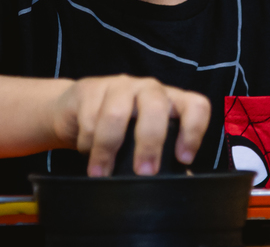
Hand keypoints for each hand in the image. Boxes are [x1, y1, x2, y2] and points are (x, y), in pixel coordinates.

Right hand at [51, 74, 210, 176]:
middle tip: (143, 171)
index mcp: (170, 101)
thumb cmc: (119, 129)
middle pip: (156, 106)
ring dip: (108, 148)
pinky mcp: (91, 88)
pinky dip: (87, 143)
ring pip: (117, 113)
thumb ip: (163, 158)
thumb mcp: (143, 141)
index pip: (195, 105)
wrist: (74, 108)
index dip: (194, 130)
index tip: (183, 159)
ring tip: (102, 173)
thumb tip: (181, 184)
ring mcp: (120, 85)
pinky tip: (87, 152)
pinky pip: (90, 118)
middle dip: (150, 142)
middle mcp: (149, 88)